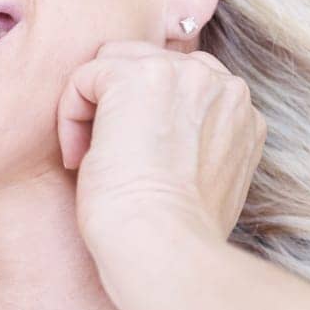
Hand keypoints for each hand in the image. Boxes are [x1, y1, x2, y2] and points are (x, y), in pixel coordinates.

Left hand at [57, 41, 265, 267]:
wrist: (163, 247)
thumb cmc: (174, 234)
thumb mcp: (203, 178)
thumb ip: (192, 139)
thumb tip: (151, 132)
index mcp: (239, 110)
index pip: (177, 82)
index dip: (143, 116)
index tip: (133, 163)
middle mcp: (220, 82)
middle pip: (144, 62)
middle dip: (116, 105)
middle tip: (105, 158)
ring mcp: (181, 73)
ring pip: (112, 63)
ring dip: (93, 108)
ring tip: (89, 158)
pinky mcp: (136, 76)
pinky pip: (84, 77)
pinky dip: (69, 117)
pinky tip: (78, 159)